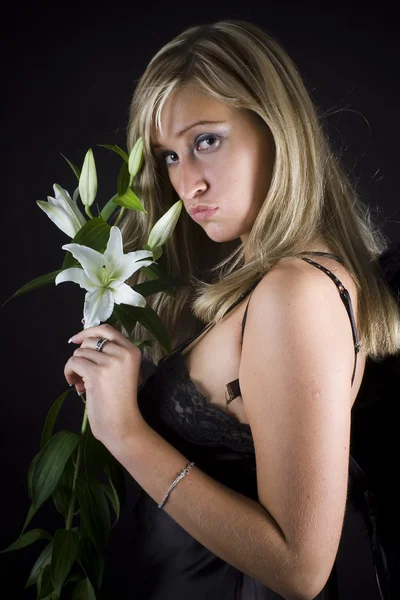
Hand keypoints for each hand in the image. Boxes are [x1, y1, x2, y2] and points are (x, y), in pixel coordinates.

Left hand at [64, 323, 145, 449]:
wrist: (122, 424)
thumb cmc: (120, 401)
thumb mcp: (123, 370)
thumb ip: (111, 354)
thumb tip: (84, 340)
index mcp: (133, 350)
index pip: (107, 329)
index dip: (88, 332)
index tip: (77, 340)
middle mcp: (123, 352)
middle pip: (90, 340)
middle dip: (81, 355)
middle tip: (82, 373)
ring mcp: (110, 362)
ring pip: (79, 352)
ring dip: (75, 367)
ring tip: (81, 383)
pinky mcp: (96, 373)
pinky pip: (73, 362)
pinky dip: (69, 372)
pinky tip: (75, 384)